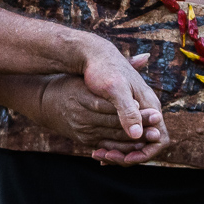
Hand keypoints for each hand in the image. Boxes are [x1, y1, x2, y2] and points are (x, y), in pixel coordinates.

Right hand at [30, 73, 163, 160]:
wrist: (45, 100)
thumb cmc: (73, 82)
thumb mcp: (91, 73)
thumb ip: (121, 66)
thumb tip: (146, 56)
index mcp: (83, 96)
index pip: (113, 106)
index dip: (136, 112)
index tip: (155, 114)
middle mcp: (80, 114)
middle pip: (114, 123)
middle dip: (139, 128)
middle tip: (158, 130)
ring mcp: (81, 129)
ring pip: (112, 137)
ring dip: (133, 141)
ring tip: (152, 139)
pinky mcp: (83, 140)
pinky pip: (106, 145)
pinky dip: (122, 147)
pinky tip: (138, 146)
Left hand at [74, 37, 167, 147]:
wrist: (94, 54)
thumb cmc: (104, 70)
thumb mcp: (116, 91)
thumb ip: (128, 112)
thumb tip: (138, 135)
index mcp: (150, 106)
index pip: (160, 139)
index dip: (144, 153)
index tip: (124, 158)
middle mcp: (146, 110)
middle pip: (146, 143)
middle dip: (128, 155)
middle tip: (105, 158)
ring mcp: (136, 110)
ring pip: (134, 141)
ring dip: (119, 151)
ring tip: (99, 154)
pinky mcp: (124, 110)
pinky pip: (125, 134)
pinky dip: (114, 144)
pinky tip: (98, 147)